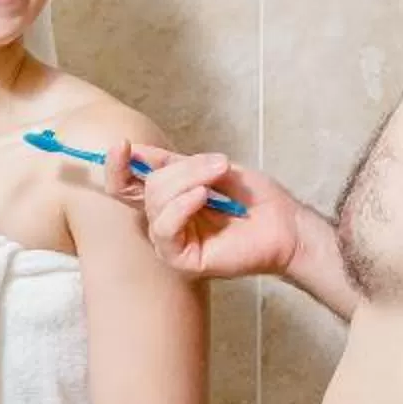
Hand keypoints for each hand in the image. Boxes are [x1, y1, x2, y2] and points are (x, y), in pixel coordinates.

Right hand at [103, 142, 307, 282]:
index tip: (123, 143)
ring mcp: (171, 243)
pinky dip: (182, 206)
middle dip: (181, 169)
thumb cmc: (254, 199)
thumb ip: (173, 163)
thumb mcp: (210, 168)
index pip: (126, 186)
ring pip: (155, 203)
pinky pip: (165, 229)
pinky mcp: (182, 260)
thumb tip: (137, 150)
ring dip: (188, 181)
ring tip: (219, 175)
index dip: (117, 166)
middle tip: (218, 163)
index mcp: (168, 201)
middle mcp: (164, 222)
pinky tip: (204, 196)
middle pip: (146, 187)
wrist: (285, 223)